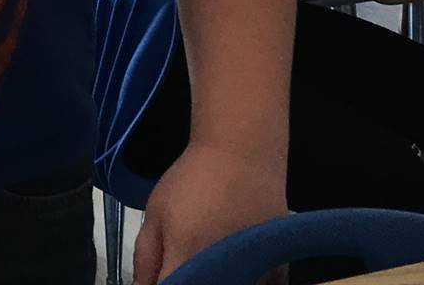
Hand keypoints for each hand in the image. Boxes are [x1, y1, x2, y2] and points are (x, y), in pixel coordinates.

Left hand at [134, 141, 287, 284]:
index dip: (161, 284)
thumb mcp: (156, 212)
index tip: (162, 275)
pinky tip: (241, 268)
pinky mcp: (278, 268)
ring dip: (219, 282)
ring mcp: (253, 272)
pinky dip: (251, 281)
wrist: (242, 152)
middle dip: (189, 282)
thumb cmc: (193, 180)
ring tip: (211, 261)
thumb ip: (145, 257)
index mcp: (185, 259)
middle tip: (184, 264)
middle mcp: (221, 273)